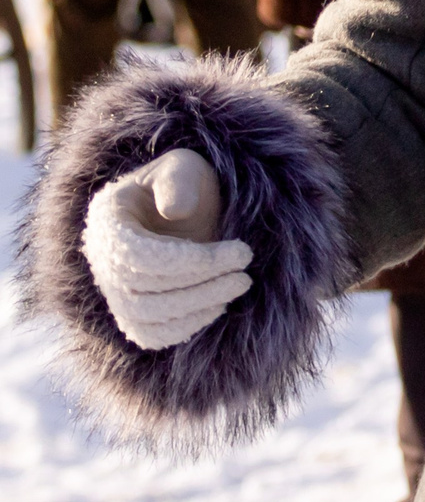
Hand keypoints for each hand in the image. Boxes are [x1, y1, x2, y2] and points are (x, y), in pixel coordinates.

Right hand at [81, 148, 253, 349]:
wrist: (181, 206)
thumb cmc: (183, 182)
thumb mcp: (182, 167)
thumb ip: (178, 181)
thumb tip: (176, 210)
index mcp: (107, 221)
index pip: (138, 255)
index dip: (187, 260)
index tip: (239, 252)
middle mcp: (102, 260)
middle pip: (141, 291)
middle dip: (201, 283)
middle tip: (245, 270)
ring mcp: (114, 289)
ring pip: (146, 316)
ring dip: (199, 306)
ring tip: (240, 283)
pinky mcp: (132, 311)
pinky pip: (150, 334)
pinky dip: (185, 327)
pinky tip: (218, 305)